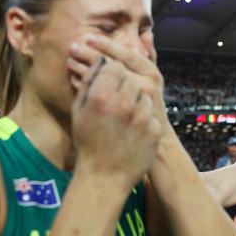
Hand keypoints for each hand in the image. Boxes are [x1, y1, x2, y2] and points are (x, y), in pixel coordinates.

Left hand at [68, 35, 168, 127]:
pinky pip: (99, 97)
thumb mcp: (152, 80)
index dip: (107, 45)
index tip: (89, 38)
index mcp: (151, 73)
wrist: (155, 139)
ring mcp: (133, 101)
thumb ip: (149, 57)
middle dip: (91, 55)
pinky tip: (74, 79)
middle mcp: (145, 85)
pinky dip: (85, 87)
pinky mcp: (123, 114)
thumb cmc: (149, 105)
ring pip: (105, 80)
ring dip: (84, 69)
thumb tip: (147, 33)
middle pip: (113, 65)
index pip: (126, 54)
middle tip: (73, 47)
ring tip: (69, 61)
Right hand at [71, 55, 161, 189]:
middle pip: (130, 77)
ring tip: (124, 115)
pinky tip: (132, 128)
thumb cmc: (88, 142)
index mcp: (101, 97)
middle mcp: (123, 104)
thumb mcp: (80, 110)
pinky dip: (143, 116)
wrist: (105, 176)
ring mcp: (142, 117)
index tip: (109, 77)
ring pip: (143, 93)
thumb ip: (89, 81)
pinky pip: (150, 112)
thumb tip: (99, 59)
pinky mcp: (155, 130)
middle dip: (123, 83)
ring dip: (135, 99)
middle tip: (117, 96)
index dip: (111, 70)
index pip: (113, 66)